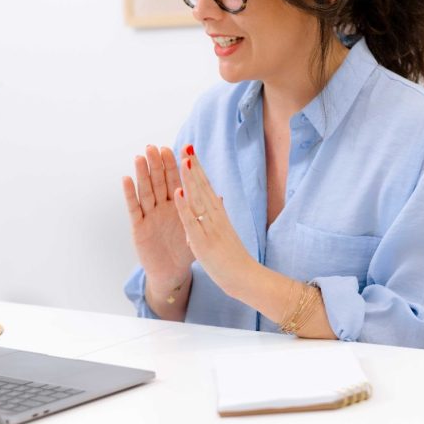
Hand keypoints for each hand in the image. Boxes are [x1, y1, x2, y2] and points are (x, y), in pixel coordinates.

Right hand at [122, 145, 193, 291]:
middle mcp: (162, 207)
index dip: (177, 165)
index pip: (177, 180)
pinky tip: (126, 179)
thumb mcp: (198, 230)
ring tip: (140, 157)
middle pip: (159, 181)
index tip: (179, 148)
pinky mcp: (139, 228)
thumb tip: (218, 194)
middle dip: (158, 164)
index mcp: (177, 205)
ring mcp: (150, 215)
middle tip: (154, 146)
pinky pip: (134, 208)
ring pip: (146, 190)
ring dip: (142, 173)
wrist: (173, 273)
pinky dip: (130, 194)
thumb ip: (203, 212)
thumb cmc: (185, 251)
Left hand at [174, 149, 252, 296]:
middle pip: (203, 186)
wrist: (245, 278)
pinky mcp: (203, 241)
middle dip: (193, 166)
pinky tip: (178, 192)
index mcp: (219, 214)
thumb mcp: (225, 231)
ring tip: (183, 159)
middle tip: (185, 145)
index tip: (189, 151)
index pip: (206, 186)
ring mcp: (210, 227)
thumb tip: (217, 198)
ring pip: (198, 198)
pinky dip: (185, 205)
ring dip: (190, 178)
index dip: (198, 168)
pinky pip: (192, 220)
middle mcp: (215, 216)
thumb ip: (218, 214)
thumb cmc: (233, 257)